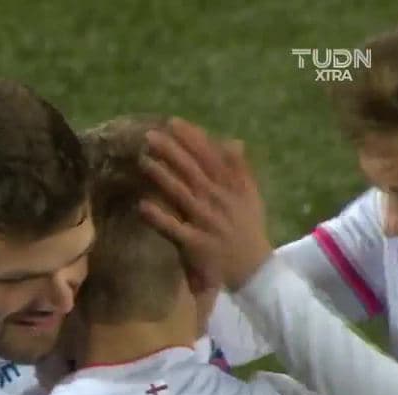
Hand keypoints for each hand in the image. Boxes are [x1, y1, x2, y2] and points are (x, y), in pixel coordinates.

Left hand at [138, 118, 273, 289]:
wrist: (255, 270)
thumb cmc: (247, 230)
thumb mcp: (250, 197)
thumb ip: (239, 169)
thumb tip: (233, 140)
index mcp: (231, 188)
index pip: (210, 158)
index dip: (192, 139)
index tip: (174, 122)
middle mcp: (218, 202)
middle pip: (194, 172)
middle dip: (173, 152)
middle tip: (150, 135)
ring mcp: (206, 222)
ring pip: (183, 196)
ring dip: (163, 177)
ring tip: (144, 161)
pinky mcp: (196, 244)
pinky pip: (175, 229)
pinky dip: (159, 218)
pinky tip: (142, 206)